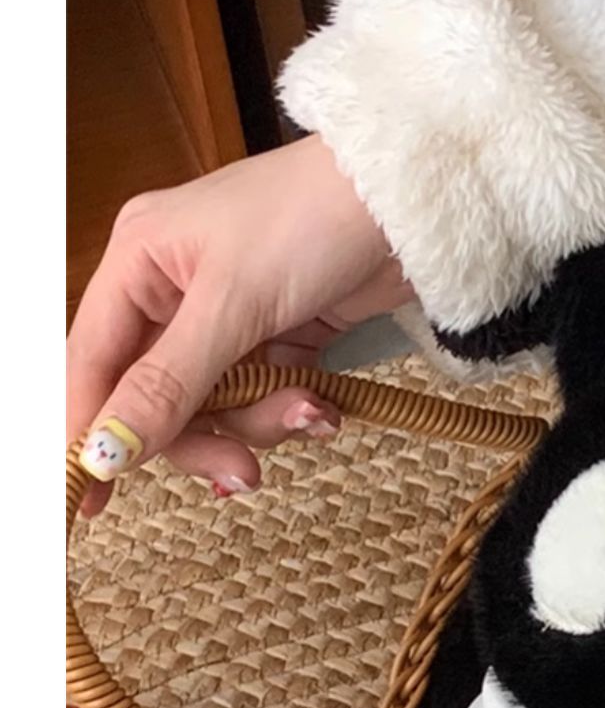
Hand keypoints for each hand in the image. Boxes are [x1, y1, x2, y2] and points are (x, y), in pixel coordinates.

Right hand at [67, 134, 410, 512]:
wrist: (415, 205)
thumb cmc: (313, 218)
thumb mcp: (233, 304)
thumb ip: (168, 384)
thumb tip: (103, 451)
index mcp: (138, 261)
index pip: (91, 363)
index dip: (87, 433)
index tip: (90, 503)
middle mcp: (173, 290)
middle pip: (154, 398)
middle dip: (203, 437)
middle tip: (241, 474)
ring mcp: (228, 316)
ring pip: (215, 407)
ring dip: (260, 423)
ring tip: (309, 413)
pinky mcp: (280, 335)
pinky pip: (262, 397)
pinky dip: (290, 410)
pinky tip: (323, 409)